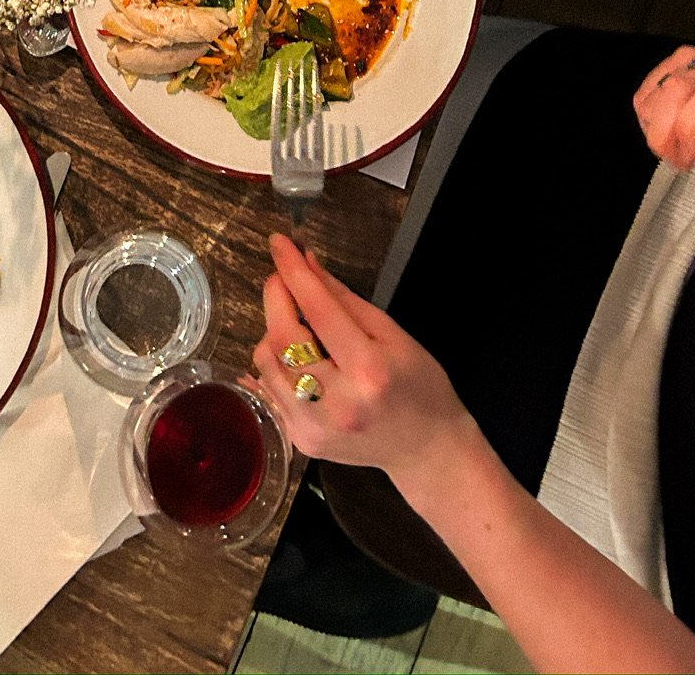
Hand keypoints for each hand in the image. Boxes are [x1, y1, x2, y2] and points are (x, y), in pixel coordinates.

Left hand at [251, 235, 478, 510]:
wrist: (428, 452)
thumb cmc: (420, 385)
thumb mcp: (392, 333)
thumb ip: (344, 298)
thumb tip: (306, 262)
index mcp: (369, 371)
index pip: (318, 311)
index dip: (294, 272)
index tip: (278, 243)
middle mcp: (337, 403)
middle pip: (284, 339)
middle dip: (275, 297)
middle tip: (282, 278)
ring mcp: (315, 428)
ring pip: (267, 364)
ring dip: (272, 331)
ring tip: (294, 323)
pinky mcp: (301, 442)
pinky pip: (267, 391)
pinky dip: (273, 364)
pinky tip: (291, 354)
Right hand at [633, 45, 694, 201]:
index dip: (692, 126)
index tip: (690, 159)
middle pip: (680, 85)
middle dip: (665, 132)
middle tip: (680, 161)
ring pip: (661, 84)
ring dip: (657, 123)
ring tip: (679, 146)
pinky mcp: (688, 60)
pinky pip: (653, 82)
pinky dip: (652, 111)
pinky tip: (671, 129)